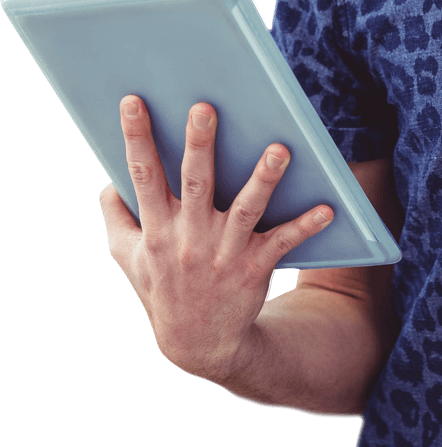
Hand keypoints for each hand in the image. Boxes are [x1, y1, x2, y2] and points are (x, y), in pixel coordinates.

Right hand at [98, 94, 333, 381]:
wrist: (198, 345)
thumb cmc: (164, 291)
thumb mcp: (130, 260)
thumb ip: (118, 221)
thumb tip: (107, 185)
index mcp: (158, 229)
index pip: (143, 175)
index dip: (136, 138)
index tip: (133, 101)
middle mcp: (189, 237)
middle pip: (196, 182)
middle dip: (199, 144)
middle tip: (204, 107)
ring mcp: (223, 252)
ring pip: (247, 208)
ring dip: (264, 179)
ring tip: (280, 149)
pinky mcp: (255, 267)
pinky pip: (284, 241)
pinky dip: (305, 225)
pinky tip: (328, 207)